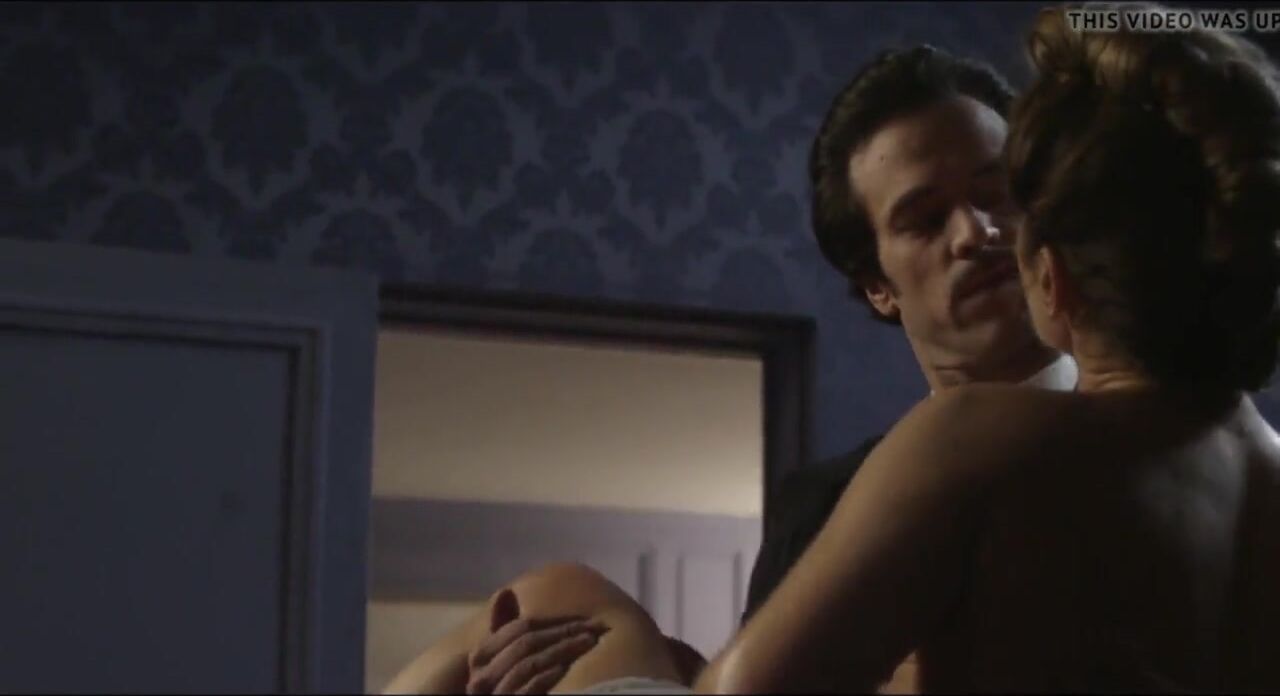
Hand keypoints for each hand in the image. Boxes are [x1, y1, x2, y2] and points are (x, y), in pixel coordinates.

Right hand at [465, 590, 607, 693]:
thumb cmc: (505, 683)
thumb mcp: (501, 657)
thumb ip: (504, 629)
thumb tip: (506, 592)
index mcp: (480, 656)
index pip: (518, 628)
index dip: (551, 619)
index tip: (581, 617)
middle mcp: (482, 674)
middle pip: (527, 643)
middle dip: (562, 632)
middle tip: (594, 626)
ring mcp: (496, 693)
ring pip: (530, 664)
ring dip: (563, 650)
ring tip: (589, 642)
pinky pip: (530, 687)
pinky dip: (549, 676)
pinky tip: (567, 669)